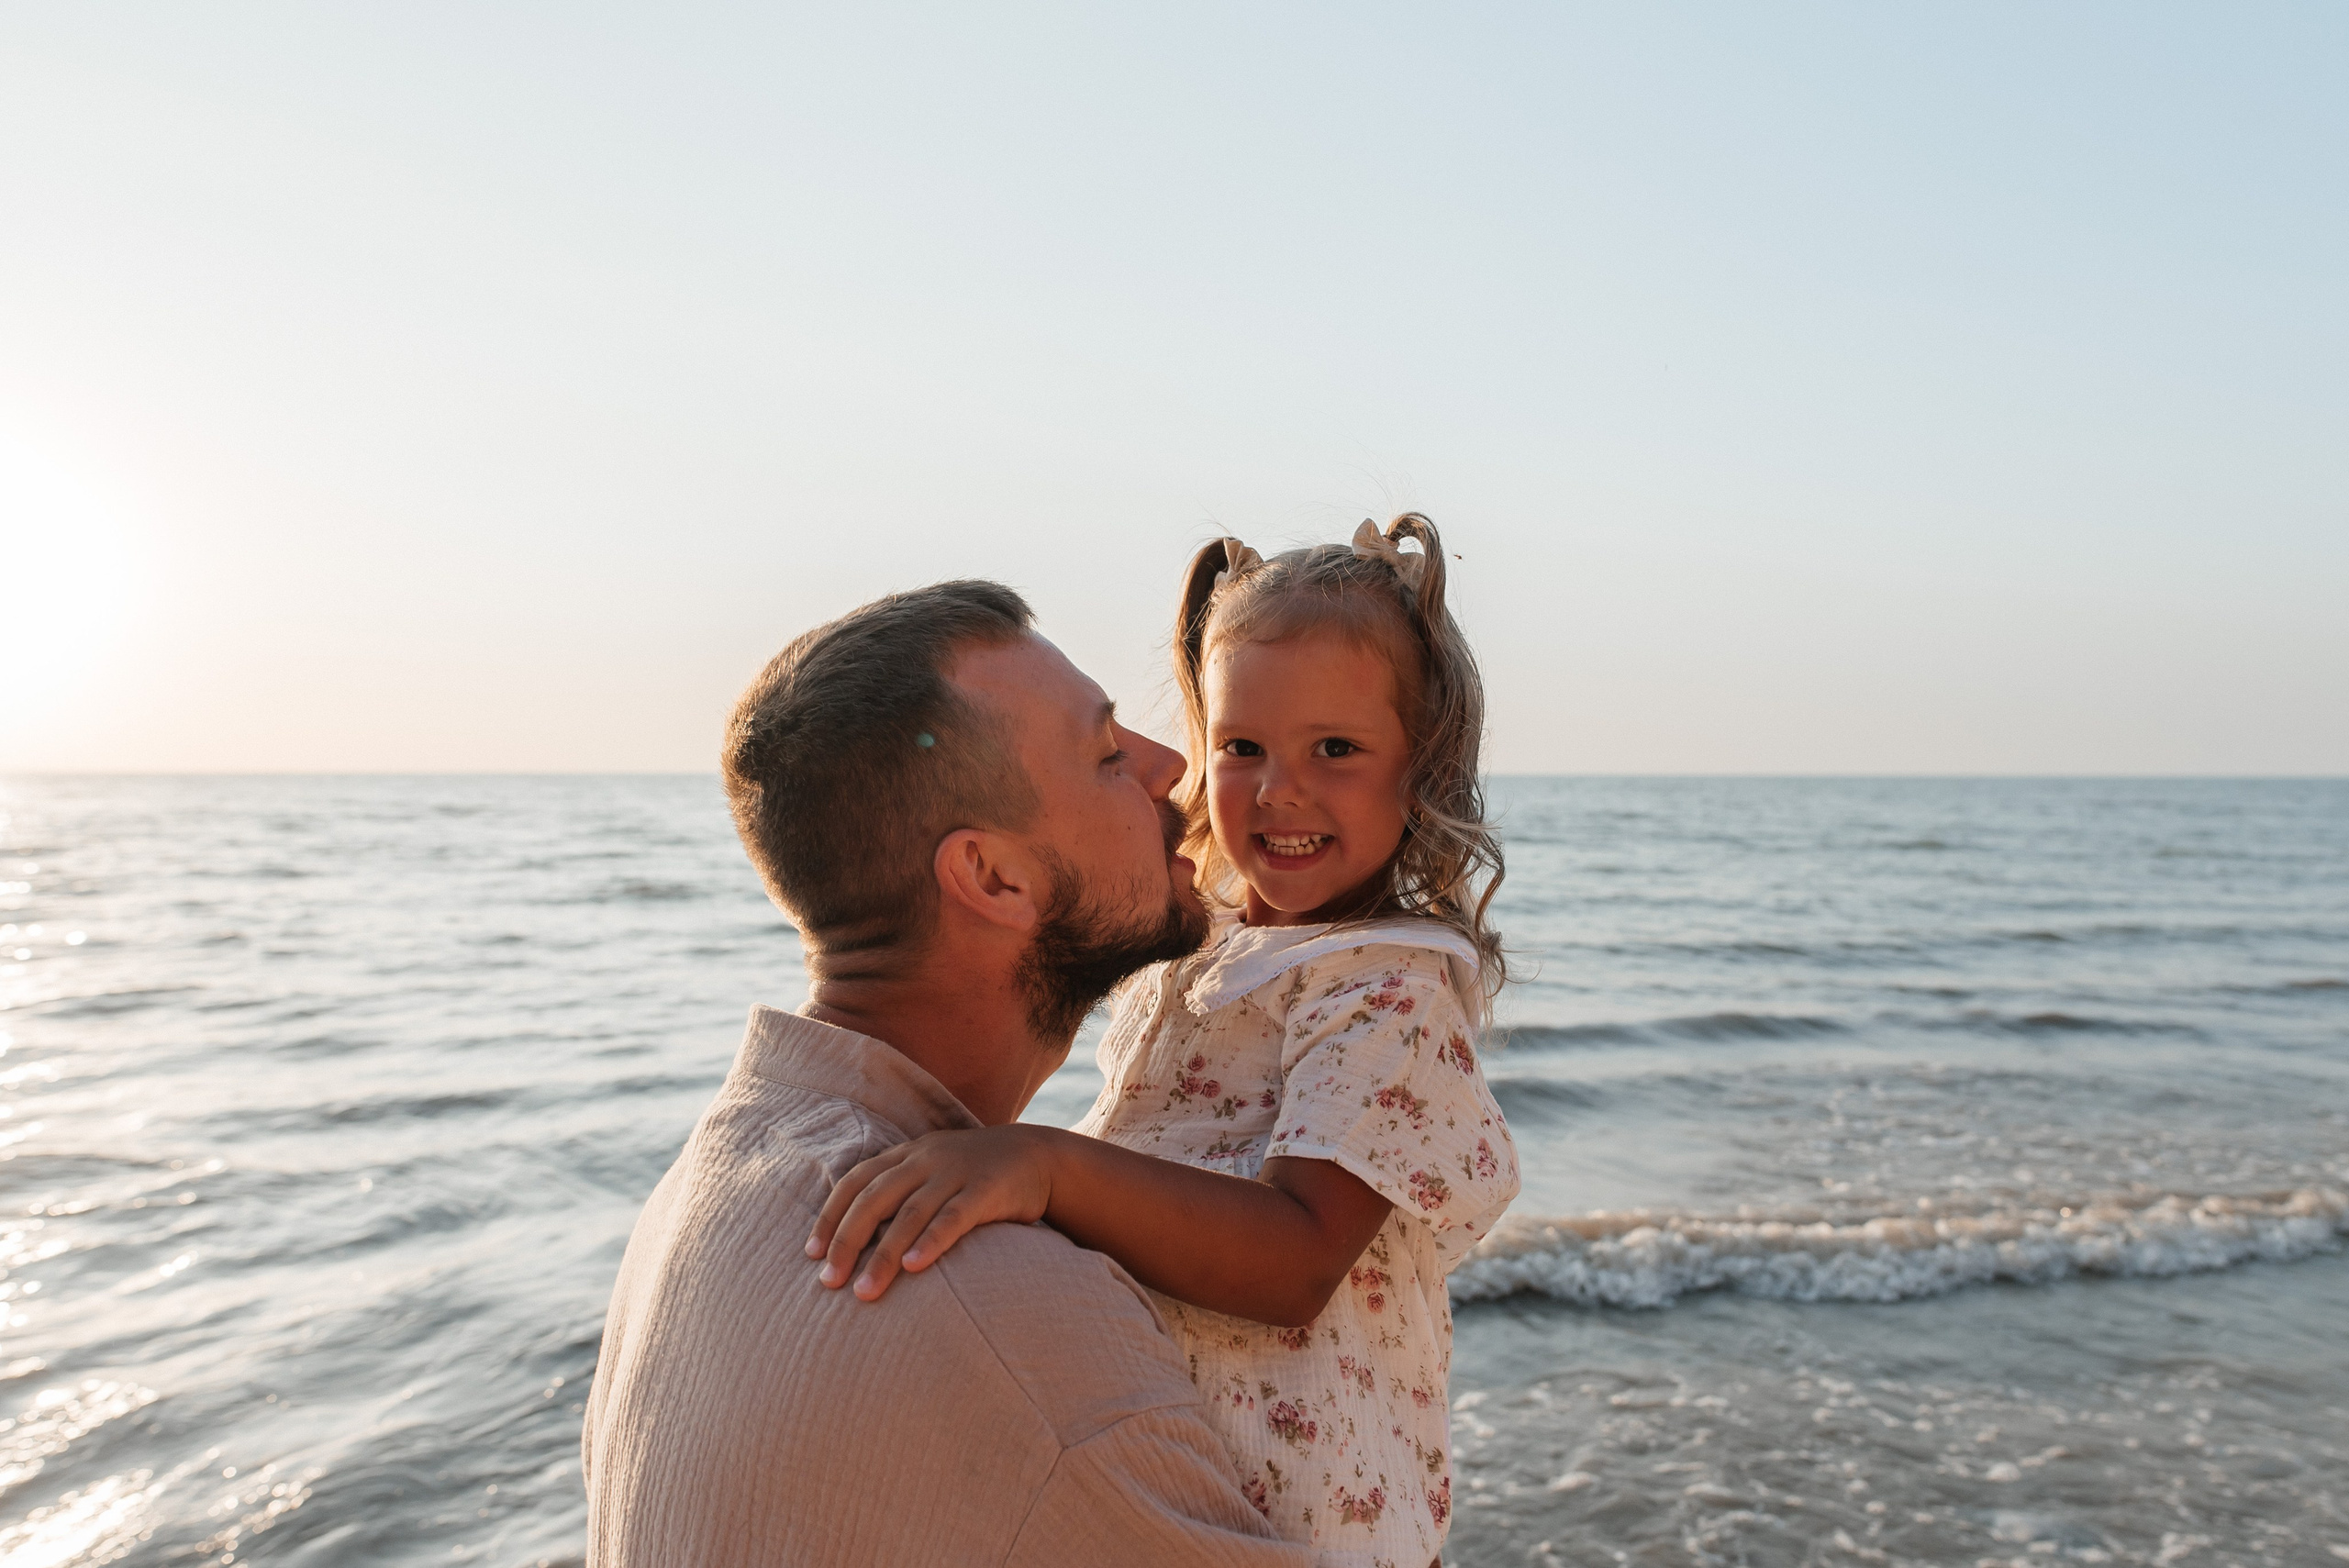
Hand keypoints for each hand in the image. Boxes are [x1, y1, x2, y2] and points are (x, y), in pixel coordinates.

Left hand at [805, 1125, 1063, 1301]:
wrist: (1037, 1156)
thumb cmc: (974, 1177)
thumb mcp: (932, 1174)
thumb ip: (899, 1196)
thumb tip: (853, 1243)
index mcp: (906, 1155)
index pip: (855, 1182)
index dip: (831, 1217)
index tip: (812, 1255)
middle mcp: (925, 1159)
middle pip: (874, 1199)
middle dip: (847, 1241)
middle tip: (829, 1282)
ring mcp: (956, 1172)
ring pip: (910, 1213)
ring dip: (884, 1254)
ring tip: (864, 1292)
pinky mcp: (987, 1189)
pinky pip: (954, 1217)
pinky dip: (932, 1241)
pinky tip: (915, 1267)